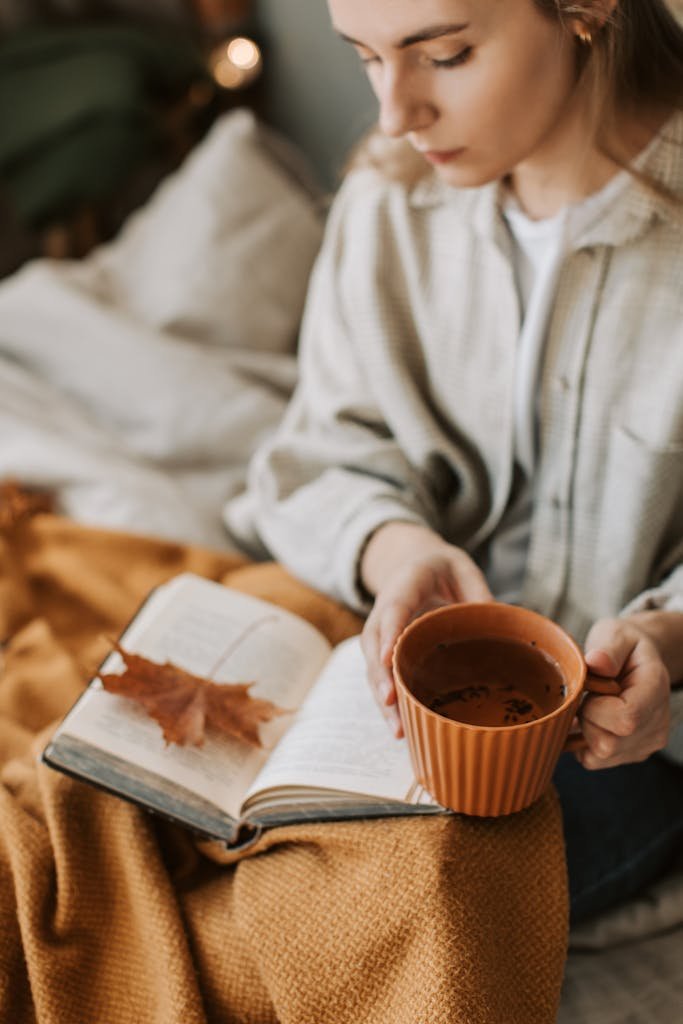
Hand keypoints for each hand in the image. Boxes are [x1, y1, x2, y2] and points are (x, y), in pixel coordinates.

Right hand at [359, 523, 491, 736]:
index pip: (393, 610)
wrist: (413, 564)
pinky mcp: (386, 653)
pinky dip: (392, 704)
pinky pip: (385, 678)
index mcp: (404, 585)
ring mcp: (381, 635)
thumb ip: (477, 592)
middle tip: (391, 702)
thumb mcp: (462, 568)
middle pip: (375, 647)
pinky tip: (403, 729)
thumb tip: (499, 626)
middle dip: (381, 677)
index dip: (390, 633)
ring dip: (385, 701)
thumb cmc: (441, 569)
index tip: (389, 657)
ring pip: (376, 670)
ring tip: (399, 731)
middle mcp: (384, 612)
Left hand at [576, 616, 671, 769]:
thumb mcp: (616, 634)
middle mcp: (657, 722)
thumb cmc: (624, 646)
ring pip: (600, 756)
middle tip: (587, 695)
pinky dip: (582, 742)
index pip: (627, 719)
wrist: (637, 661)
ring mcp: (646, 743)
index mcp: (655, 689)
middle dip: (586, 719)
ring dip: (583, 731)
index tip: (592, 687)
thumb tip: (597, 662)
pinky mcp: (631, 753)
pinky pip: (595, 761)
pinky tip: (588, 719)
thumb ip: (608, 648)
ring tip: (590, 705)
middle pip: (609, 743)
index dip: (596, 708)